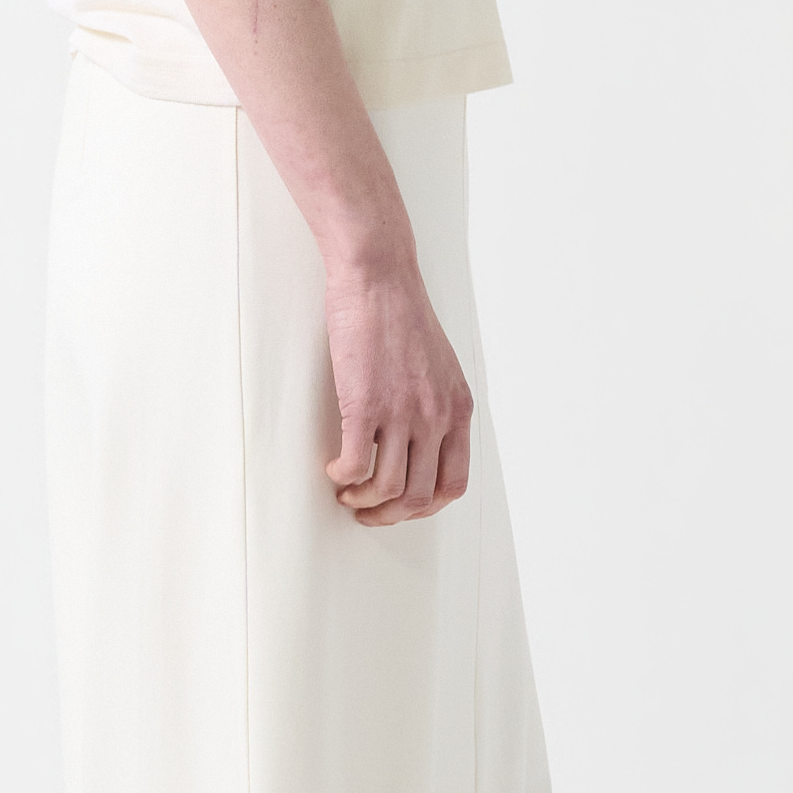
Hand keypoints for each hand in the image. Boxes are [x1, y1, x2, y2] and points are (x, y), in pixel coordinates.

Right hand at [323, 253, 472, 525]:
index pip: (454, 483)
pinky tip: (333, 468)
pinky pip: (356, 465)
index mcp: (458, 409)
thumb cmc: (400, 315)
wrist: (379, 277)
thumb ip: (437, 406)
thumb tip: (419, 443)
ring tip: (347, 490)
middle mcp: (437, 416)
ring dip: (363, 500)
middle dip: (390, 514)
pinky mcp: (365, 405)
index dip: (425, 506)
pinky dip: (342, 477)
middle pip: (420, 496)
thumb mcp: (440, 366)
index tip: (401, 503)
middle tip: (367, 509)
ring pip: (388, 489)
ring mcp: (402, 413)